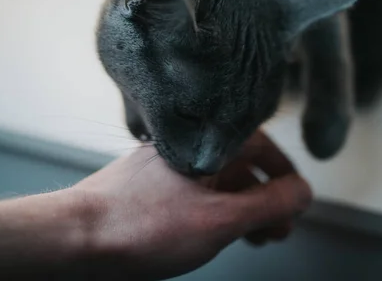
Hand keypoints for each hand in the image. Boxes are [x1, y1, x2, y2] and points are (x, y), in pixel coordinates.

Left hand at [74, 130, 312, 279]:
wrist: (76, 238)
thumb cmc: (140, 225)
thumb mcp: (220, 220)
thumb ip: (268, 205)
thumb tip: (304, 193)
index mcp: (203, 144)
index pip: (259, 144)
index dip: (283, 172)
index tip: (297, 198)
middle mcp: (184, 149)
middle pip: (240, 165)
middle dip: (266, 197)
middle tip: (279, 227)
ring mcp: (165, 168)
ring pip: (217, 182)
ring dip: (242, 208)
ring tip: (256, 237)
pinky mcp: (150, 189)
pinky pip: (195, 194)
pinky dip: (215, 211)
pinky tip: (217, 233)